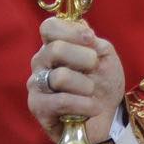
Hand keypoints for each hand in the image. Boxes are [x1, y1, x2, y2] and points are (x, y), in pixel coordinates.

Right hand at [28, 18, 123, 143]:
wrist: (108, 117)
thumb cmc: (104, 83)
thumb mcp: (106, 57)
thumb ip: (94, 42)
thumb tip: (83, 30)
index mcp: (54, 44)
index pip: (49, 27)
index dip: (71, 31)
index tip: (91, 40)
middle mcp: (40, 62)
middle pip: (55, 49)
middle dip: (85, 60)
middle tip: (95, 70)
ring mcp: (36, 84)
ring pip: (60, 77)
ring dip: (86, 86)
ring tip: (92, 93)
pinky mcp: (38, 107)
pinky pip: (62, 101)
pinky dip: (84, 105)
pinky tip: (92, 108)